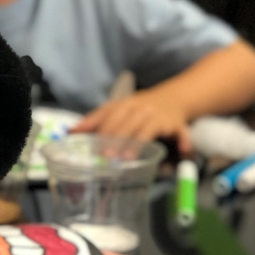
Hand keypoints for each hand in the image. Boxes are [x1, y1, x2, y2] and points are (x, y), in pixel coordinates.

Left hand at [76, 90, 191, 149]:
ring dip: (138, 143)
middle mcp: (142, 109)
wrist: (174, 96)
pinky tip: (183, 151)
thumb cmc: (139, 108)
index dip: (101, 129)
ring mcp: (159, 117)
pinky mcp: (177, 125)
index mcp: (125, 104)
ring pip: (148, 129)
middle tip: (107, 157)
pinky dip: (183, 142)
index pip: (110, 114)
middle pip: (127, 123)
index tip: (92, 145)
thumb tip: (70, 132)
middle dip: (116, 139)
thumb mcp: (117, 109)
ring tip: (128, 158)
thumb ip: (95, 121)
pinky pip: (181, 133)